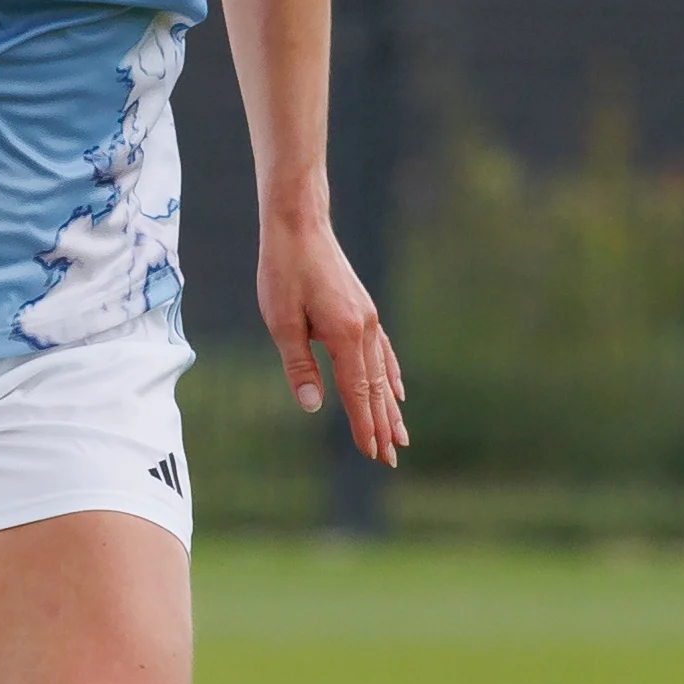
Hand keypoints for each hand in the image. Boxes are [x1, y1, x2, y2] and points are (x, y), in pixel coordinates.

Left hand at [257, 210, 406, 466]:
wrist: (300, 224)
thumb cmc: (284, 271)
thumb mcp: (282, 322)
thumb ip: (299, 366)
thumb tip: (314, 406)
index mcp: (345, 335)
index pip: (357, 393)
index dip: (364, 426)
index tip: (372, 455)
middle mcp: (366, 329)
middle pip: (376, 389)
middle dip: (382, 426)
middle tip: (391, 459)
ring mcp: (369, 319)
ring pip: (383, 374)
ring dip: (390, 407)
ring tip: (401, 435)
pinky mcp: (364, 310)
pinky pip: (383, 352)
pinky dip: (391, 375)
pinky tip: (397, 390)